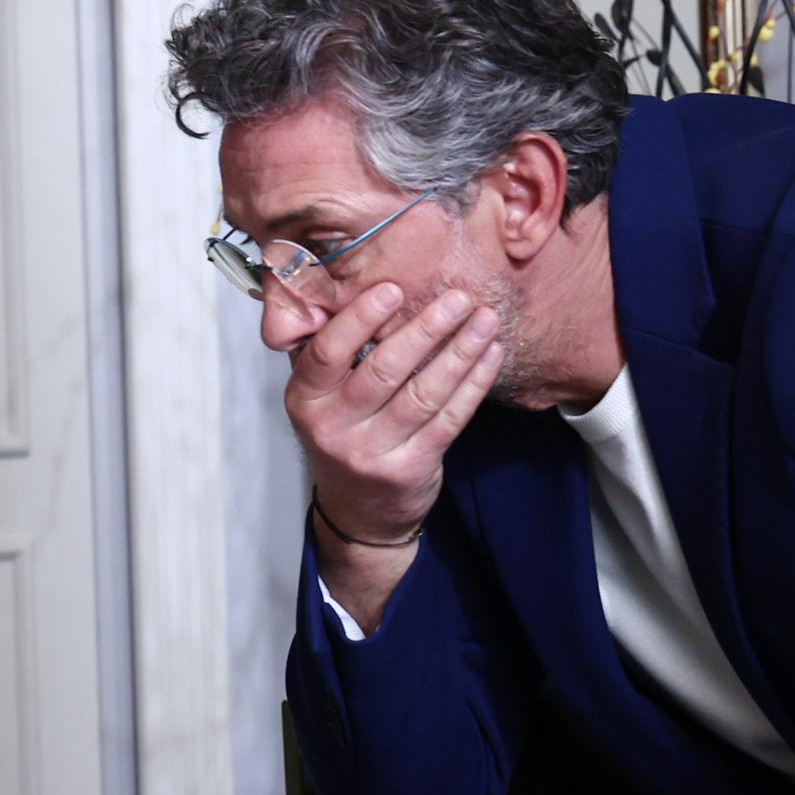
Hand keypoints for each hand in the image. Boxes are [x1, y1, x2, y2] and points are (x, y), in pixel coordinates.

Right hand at [287, 281, 503, 546]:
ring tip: (484, 320)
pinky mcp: (410, 468)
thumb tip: (345, 282)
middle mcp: (333, 427)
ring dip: (459, 352)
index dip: (360, 319)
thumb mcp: (319, 397)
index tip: (393, 289)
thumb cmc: (343, 434)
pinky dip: (473, 385)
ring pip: (423, 394)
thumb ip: (329, 349)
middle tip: (458, 298)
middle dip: (426, 329)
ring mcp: (371, 452)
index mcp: (305, 399)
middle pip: (384, 370)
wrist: (358, 512)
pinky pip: (448, 419)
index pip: (327, 353)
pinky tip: (489, 357)